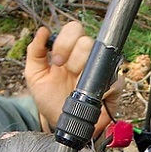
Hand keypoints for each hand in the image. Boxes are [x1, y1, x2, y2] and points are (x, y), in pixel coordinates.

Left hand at [24, 21, 123, 136]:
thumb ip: (35, 51)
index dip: (65, 42)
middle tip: (67, 73)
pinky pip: (116, 78)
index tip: (56, 62)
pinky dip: (102, 87)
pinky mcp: (114, 86)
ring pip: (102, 56)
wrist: (61, 122)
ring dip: (86, 72)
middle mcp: (87, 56)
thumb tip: (42, 30)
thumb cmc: (50, 99)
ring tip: (77, 86)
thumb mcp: (35, 75)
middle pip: (87, 41)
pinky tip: (92, 95)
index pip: (74, 30)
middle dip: (74, 58)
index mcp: (70, 50)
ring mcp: (102, 70)